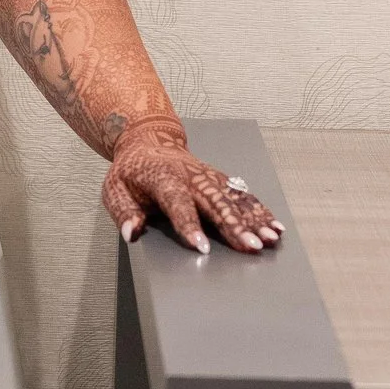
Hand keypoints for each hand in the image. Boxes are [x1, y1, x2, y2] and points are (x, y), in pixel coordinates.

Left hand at [101, 122, 282, 257]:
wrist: (148, 140)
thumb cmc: (132, 171)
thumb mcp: (115, 189)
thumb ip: (123, 212)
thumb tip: (131, 233)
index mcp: (164, 179)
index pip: (178, 203)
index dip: (189, 225)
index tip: (202, 248)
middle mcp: (191, 176)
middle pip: (215, 202)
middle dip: (235, 226)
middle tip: (251, 246)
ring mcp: (209, 177)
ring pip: (234, 198)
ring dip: (254, 219)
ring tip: (270, 238)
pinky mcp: (219, 180)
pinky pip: (242, 195)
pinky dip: (260, 210)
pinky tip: (274, 226)